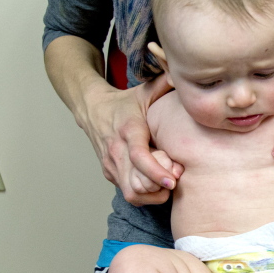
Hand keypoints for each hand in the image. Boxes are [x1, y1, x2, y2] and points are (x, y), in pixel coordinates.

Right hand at [82, 77, 181, 205]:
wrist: (91, 109)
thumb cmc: (124, 103)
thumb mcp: (144, 92)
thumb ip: (164, 85)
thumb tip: (182, 77)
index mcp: (129, 130)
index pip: (139, 157)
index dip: (156, 172)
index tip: (173, 181)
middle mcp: (117, 151)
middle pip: (136, 182)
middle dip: (159, 187)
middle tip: (176, 180)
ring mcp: (111, 165)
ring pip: (132, 193)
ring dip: (153, 194)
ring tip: (167, 184)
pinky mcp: (110, 174)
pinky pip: (129, 193)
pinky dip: (145, 195)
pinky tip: (157, 185)